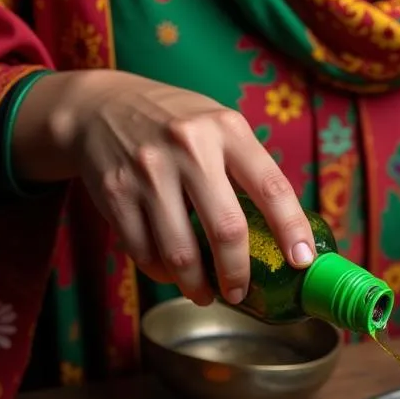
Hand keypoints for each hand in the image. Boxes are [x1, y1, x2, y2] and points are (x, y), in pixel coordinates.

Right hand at [12, 70, 315, 304]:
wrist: (97, 105)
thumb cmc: (175, 123)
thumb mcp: (219, 126)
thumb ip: (249, 168)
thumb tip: (287, 230)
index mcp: (227, 130)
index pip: (272, 187)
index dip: (292, 229)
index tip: (302, 261)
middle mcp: (189, 147)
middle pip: (226, 230)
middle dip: (237, 273)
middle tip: (240, 292)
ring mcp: (148, 170)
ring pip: (180, 252)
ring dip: (196, 285)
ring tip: (205, 293)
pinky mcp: (114, 192)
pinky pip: (143, 251)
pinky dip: (161, 272)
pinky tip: (171, 274)